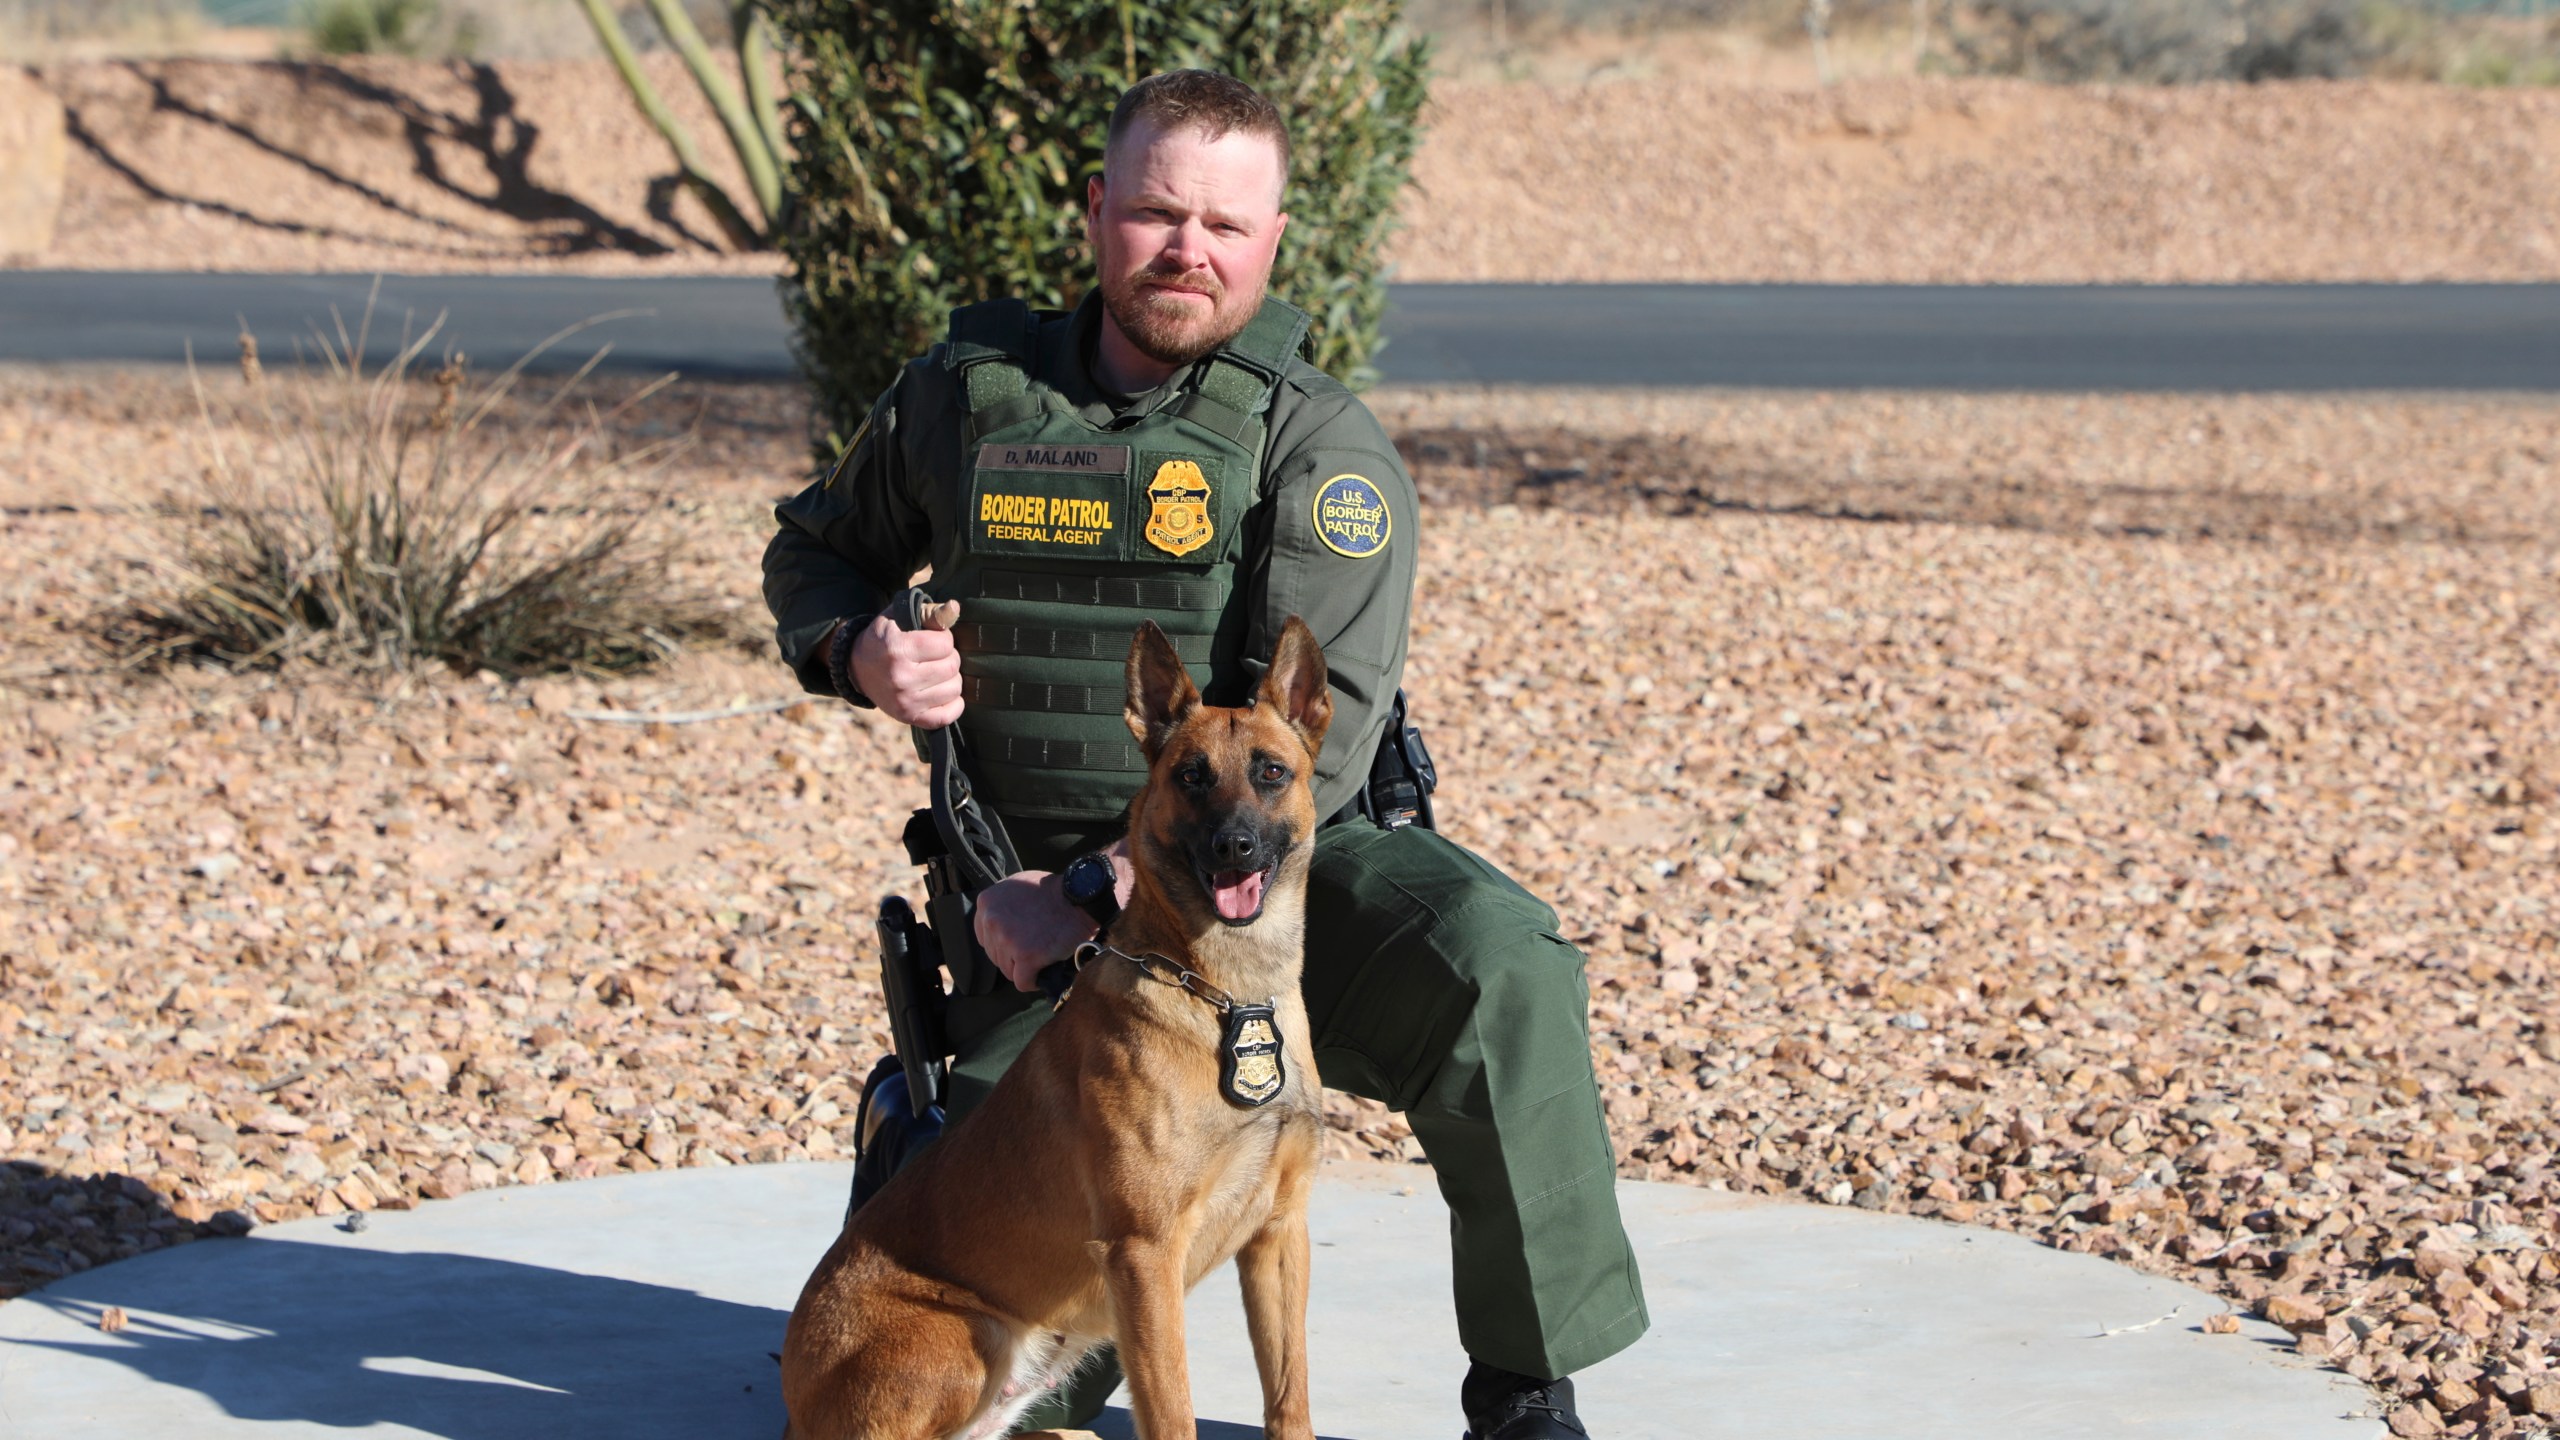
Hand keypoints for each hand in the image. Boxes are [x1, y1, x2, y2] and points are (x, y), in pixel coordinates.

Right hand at [847, 601, 961, 728]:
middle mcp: (900, 678)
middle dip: (948, 657)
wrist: (858, 669)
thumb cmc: (885, 639)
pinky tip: (942, 692)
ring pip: (955, 689)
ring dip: (951, 678)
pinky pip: (948, 715)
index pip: (945, 643)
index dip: (943, 638)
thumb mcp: (899, 617)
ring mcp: (905, 702)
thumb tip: (954, 607)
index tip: (933, 639)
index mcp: (897, 649)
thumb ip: (929, 611)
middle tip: (935, 656)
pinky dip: (953, 704)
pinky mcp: (909, 718)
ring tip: (936, 672)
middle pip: (952, 666)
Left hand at [972, 840, 1133, 991]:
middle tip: (1036, 946)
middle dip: (1015, 956)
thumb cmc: (1054, 891)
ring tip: (1043, 955)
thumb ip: (1002, 905)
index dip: (1005, 943)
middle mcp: (991, 920)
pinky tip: (1044, 970)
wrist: (1081, 896)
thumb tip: (998, 924)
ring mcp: (1007, 939)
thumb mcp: (1017, 886)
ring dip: (1025, 968)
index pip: (985, 938)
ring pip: (1008, 971)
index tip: (1021, 940)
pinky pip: (1023, 982)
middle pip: (995, 956)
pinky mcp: (1025, 956)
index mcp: (987, 902)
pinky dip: (1033, 981)